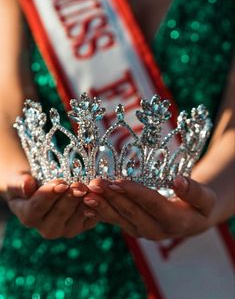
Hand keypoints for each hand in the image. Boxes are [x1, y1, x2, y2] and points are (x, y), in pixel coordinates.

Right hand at [6, 173, 98, 238]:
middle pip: (60, 212)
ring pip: (78, 215)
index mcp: (29, 217)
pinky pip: (91, 218)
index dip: (50, 195)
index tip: (60, 183)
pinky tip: (99, 195)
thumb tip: (27, 185)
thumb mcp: (16, 182)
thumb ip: (19, 184)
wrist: (42, 193)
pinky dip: (96, 206)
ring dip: (85, 201)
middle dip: (70, 197)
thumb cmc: (28, 186)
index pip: (38, 207)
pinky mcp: (82, 226)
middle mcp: (47, 228)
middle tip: (79, 184)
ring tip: (90, 187)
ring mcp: (66, 229)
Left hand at [82, 176, 216, 239]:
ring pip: (118, 218)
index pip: (152, 204)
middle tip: (95, 183)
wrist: (190, 219)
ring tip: (86, 193)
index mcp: (174, 221)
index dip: (134, 193)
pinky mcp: (131, 227)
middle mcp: (155, 230)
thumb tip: (178, 181)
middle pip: (130, 211)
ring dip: (101, 205)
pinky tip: (86, 205)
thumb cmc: (199, 205)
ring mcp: (141, 230)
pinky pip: (114, 221)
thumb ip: (194, 191)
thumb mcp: (205, 198)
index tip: (118, 180)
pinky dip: (99, 213)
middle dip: (112, 196)